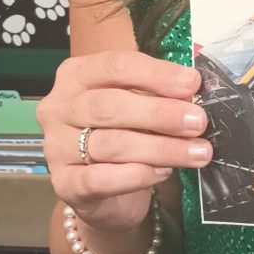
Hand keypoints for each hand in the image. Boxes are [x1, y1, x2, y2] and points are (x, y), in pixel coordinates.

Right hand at [37, 51, 210, 231]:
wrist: (105, 188)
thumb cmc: (125, 130)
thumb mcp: (138, 101)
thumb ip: (157, 93)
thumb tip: (190, 92)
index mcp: (77, 75)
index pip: (116, 65)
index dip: (157, 74)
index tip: (192, 84)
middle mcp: (59, 107)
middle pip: (111, 105)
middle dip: (161, 113)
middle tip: (198, 122)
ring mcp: (56, 147)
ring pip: (112, 144)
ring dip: (161, 148)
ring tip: (196, 151)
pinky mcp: (64, 184)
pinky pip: (102, 179)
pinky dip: (138, 175)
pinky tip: (164, 172)